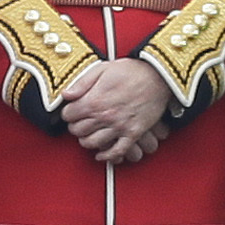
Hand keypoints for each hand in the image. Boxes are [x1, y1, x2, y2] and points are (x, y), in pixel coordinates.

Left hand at [59, 56, 174, 163]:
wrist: (158, 76)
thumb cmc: (132, 71)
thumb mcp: (102, 69)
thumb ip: (81, 83)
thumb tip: (66, 94)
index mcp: (95, 100)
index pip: (68, 115)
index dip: (68, 112)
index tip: (72, 110)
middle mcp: (105, 116)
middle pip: (78, 130)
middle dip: (75, 126)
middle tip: (79, 122)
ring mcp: (119, 126)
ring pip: (93, 143)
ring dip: (87, 141)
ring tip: (88, 135)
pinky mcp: (133, 133)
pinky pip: (117, 151)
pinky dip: (107, 156)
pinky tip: (101, 154)